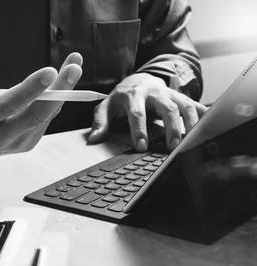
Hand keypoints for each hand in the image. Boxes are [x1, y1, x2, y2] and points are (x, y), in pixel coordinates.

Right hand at [0, 31, 82, 162]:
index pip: (9, 105)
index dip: (30, 89)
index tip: (50, 71)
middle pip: (35, 115)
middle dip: (59, 92)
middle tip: (74, 68)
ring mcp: (15, 144)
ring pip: (45, 116)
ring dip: (64, 91)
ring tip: (74, 64)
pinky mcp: (26, 144)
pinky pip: (45, 120)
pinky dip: (57, 99)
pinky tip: (63, 80)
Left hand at [88, 73, 207, 151]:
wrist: (138, 80)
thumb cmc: (121, 97)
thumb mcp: (106, 107)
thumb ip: (100, 122)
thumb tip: (94, 139)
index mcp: (133, 95)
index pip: (137, 113)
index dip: (140, 130)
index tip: (142, 146)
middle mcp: (154, 92)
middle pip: (167, 109)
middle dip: (171, 128)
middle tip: (172, 147)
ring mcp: (170, 94)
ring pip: (185, 106)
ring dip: (190, 124)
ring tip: (189, 143)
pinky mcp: (181, 97)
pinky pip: (196, 104)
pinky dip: (205, 115)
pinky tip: (210, 127)